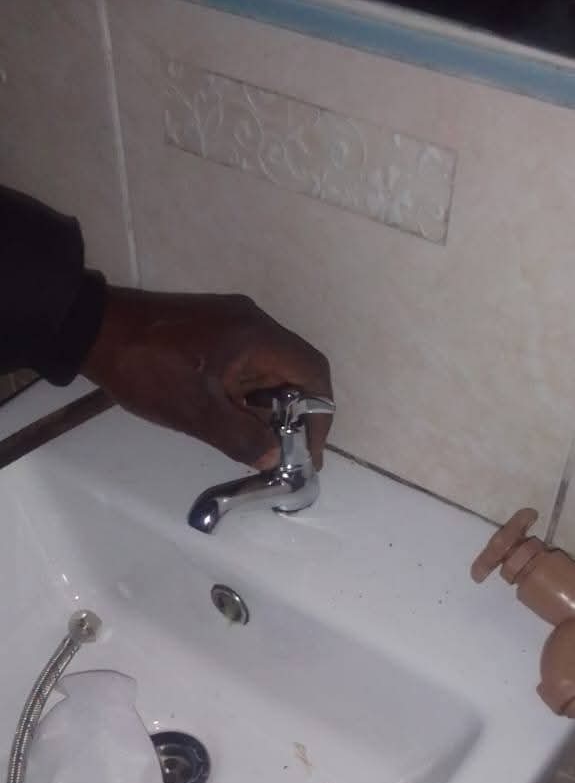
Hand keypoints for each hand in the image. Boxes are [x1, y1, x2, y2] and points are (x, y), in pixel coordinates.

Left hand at [83, 289, 332, 468]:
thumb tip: (273, 458)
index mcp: (257, 336)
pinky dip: (247, 397)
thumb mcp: (197, 412)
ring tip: (255, 445)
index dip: (320, 416)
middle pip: (293, 372)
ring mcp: (230, 326)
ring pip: (268, 372)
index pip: (313, 373)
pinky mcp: (211, 332)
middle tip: (283, 455)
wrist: (93, 330)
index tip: (309, 452)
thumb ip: (241, 438)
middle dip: (293, 417)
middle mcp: (252, 324)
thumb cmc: (149, 368)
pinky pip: (245, 367)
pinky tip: (232, 422)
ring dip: (268, 409)